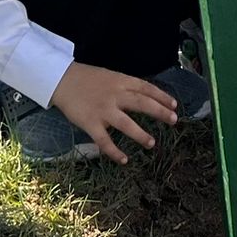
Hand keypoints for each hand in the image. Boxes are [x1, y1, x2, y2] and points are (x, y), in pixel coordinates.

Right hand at [49, 61, 177, 163]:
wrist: (63, 80)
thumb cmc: (88, 78)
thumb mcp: (110, 76)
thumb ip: (125, 86)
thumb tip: (144, 96)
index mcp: (121, 81)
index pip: (146, 88)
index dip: (161, 96)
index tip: (174, 105)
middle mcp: (115, 95)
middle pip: (141, 103)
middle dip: (159, 111)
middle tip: (174, 120)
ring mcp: (103, 110)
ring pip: (126, 124)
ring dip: (140, 134)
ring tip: (152, 143)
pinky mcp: (90, 123)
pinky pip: (105, 140)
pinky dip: (114, 151)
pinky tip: (124, 160)